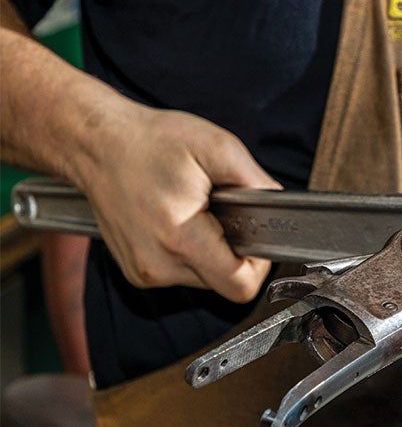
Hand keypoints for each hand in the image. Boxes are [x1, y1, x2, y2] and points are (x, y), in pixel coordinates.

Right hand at [74, 105, 280, 301]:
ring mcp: (143, 272)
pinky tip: (179, 218)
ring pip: (204, 277)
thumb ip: (255, 180)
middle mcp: (157, 265)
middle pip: (224, 281)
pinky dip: (190, 249)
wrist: (99, 145)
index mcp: (180, 237)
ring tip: (197, 208)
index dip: (260, 262)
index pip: (239, 285)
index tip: (256, 231)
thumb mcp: (218, 146)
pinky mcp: (137, 271)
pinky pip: (182, 271)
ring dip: (212, 248)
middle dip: (234, 247)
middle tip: (222, 208)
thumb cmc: (153, 142)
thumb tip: (278, 204)